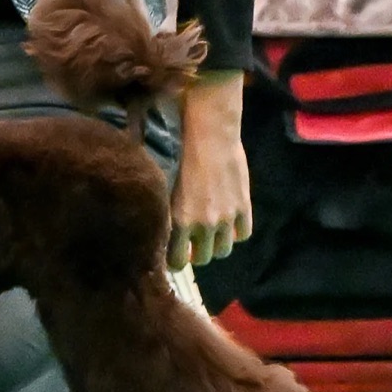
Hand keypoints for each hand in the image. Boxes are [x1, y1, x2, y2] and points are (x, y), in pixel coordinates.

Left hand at [169, 75, 251, 269]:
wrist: (210, 131)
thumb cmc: (179, 148)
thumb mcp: (163, 180)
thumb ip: (162, 206)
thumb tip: (148, 217)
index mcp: (178, 218)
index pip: (176, 261)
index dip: (174, 260)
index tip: (172, 253)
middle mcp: (202, 224)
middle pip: (202, 259)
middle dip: (196, 253)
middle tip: (192, 242)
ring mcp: (225, 218)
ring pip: (223, 250)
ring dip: (217, 244)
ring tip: (211, 231)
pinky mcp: (243, 207)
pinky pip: (242, 234)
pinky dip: (236, 231)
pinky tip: (229, 220)